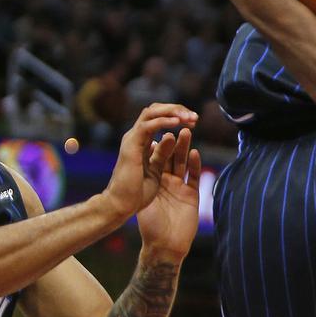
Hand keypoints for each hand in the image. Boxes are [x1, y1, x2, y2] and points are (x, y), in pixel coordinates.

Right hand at [103, 104, 197, 219]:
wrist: (120, 206)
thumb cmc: (136, 193)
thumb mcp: (156, 169)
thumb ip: (163, 154)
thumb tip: (171, 138)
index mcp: (141, 142)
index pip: (159, 118)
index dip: (177, 116)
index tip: (194, 122)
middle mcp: (136, 137)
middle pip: (156, 110)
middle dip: (177, 109)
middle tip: (195, 116)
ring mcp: (132, 139)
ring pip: (151, 112)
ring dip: (172, 111)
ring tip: (189, 117)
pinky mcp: (131, 146)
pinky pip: (148, 126)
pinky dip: (163, 121)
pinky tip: (177, 123)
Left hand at [136, 127, 201, 263]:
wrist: (164, 247)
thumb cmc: (150, 227)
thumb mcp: (143, 199)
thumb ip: (144, 179)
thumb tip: (137, 161)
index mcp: (155, 181)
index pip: (157, 157)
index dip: (159, 142)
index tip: (159, 128)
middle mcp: (168, 182)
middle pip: (171, 156)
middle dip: (174, 140)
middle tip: (176, 124)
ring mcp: (181, 188)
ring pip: (183, 163)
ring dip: (185, 147)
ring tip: (187, 132)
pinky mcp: (192, 196)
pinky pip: (194, 177)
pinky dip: (194, 165)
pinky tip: (194, 153)